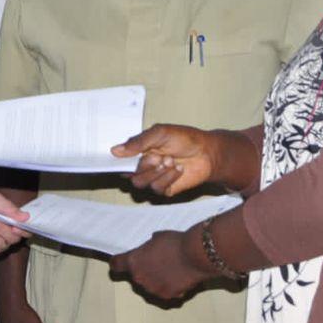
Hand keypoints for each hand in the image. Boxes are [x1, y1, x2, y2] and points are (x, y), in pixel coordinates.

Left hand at [110, 227, 211, 301]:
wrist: (195, 255)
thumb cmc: (175, 242)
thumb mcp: (157, 238)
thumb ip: (148, 247)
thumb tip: (150, 250)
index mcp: (133, 261)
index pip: (116, 265)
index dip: (118, 263)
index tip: (120, 262)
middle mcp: (139, 278)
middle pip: (135, 276)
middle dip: (144, 270)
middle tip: (157, 261)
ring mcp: (152, 289)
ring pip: (150, 285)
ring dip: (156, 279)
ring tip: (171, 269)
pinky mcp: (167, 296)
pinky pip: (164, 292)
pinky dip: (169, 287)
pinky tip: (179, 277)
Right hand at [111, 124, 227, 196]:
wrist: (207, 152)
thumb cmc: (184, 138)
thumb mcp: (160, 133)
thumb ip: (138, 142)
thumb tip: (115, 151)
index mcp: (139, 151)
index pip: (120, 161)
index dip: (116, 163)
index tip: (117, 161)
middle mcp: (144, 166)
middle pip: (129, 175)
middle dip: (143, 166)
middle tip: (158, 156)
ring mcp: (154, 178)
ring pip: (140, 184)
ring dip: (156, 172)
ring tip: (170, 160)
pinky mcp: (165, 189)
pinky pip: (157, 189)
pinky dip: (168, 177)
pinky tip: (179, 168)